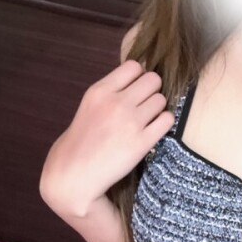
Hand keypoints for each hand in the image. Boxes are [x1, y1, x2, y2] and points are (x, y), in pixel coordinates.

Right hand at [39, 60, 173, 215]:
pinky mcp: (142, 142)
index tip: (136, 88)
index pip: (134, 66)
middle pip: (153, 79)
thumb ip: (112, 91)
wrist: (74, 176)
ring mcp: (130, 122)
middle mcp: (116, 103)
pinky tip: (154, 129)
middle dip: (152, 90)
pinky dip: (164, 123)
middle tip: (144, 104)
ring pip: (162, 99)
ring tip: (147, 119)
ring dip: (158, 108)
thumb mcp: (90, 105)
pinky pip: (168, 120)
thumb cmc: (81, 141)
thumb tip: (140, 77)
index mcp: (100, 91)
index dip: (139, 76)